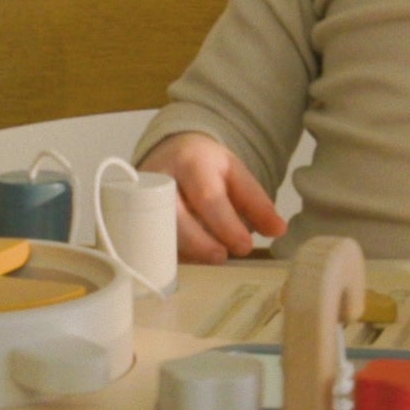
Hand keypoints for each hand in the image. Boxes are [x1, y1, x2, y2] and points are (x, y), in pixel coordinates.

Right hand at [137, 133, 286, 263]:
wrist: (172, 151)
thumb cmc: (206, 166)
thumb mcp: (235, 174)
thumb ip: (257, 202)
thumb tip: (278, 230)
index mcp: (192, 161)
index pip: (207, 196)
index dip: (226, 225)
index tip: (244, 246)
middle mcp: (161, 177)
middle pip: (176, 217)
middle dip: (201, 244)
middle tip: (222, 256)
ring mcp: (140, 197)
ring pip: (158, 234)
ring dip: (185, 253)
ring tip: (208, 257)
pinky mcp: (131, 215)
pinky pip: (147, 242)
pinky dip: (169, 255)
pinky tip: (188, 259)